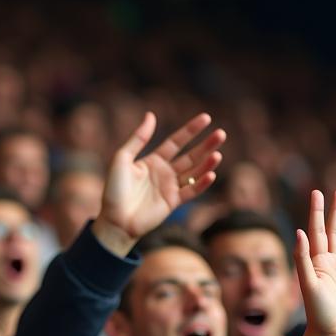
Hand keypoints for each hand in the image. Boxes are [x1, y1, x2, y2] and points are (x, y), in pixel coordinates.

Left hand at [94, 111, 224, 243]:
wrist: (114, 220)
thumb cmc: (114, 190)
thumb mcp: (122, 158)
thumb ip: (138, 138)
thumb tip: (151, 115)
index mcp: (153, 161)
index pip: (176, 142)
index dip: (190, 130)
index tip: (206, 118)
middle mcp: (164, 173)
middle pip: (190, 156)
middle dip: (206, 145)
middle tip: (221, 134)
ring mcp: (169, 188)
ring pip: (194, 173)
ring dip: (207, 163)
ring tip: (218, 154)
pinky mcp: (172, 203)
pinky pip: (191, 191)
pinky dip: (201, 184)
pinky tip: (211, 174)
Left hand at [294, 190, 335, 335]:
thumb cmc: (318, 314)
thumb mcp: (308, 285)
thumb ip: (303, 259)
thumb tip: (299, 231)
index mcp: (316, 263)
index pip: (315, 232)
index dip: (316, 212)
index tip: (317, 192)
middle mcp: (330, 265)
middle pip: (332, 232)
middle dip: (334, 213)